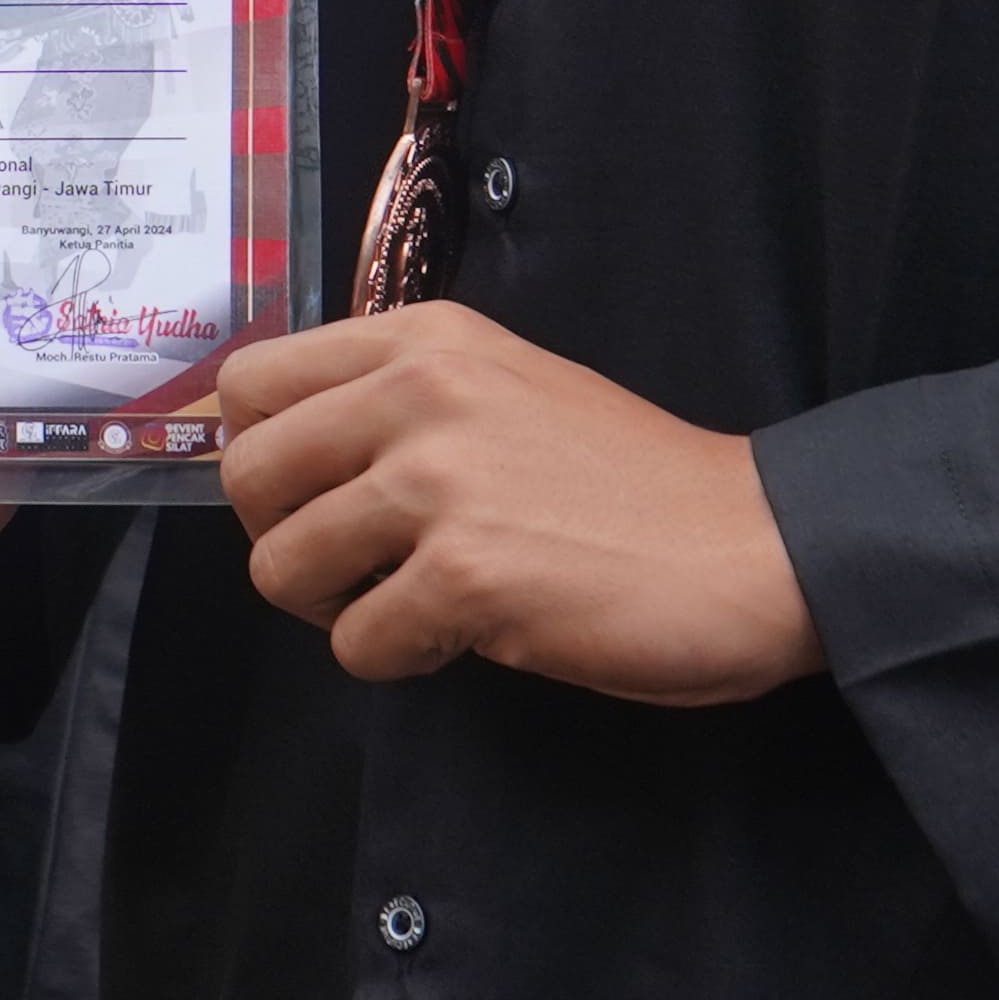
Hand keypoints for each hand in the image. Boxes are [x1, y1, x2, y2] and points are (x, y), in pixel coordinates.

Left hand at [213, 305, 821, 699]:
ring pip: (281, 567)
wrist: (752, 544)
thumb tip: (288, 452)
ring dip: (335, 609)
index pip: (249, 380)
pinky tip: (461, 637)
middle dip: (283, 538)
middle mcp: (419, 394)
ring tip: (408, 604)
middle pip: (246, 476)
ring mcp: (441, 483)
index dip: (259, 451)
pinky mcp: (468, 575)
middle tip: (353, 567)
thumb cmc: (631, 482)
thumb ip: (402, 401)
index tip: (307, 493)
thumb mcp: (505, 389)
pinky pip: (356, 643)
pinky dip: (396, 658)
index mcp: (424, 341)